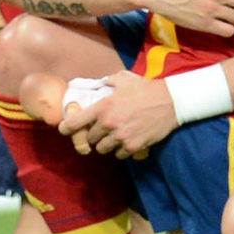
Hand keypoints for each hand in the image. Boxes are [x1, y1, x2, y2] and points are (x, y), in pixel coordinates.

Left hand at [59, 70, 177, 155]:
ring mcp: (121, 138)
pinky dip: (121, 150)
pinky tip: (127, 140)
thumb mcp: (123, 78)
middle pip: (90, 139)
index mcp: (103, 107)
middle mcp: (109, 124)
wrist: (169, 102)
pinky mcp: (133, 147)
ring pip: (103, 149)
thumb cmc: (145, 88)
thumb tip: (96, 85)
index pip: (75, 123)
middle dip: (94, 134)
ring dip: (106, 144)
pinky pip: (119, 155)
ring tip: (114, 135)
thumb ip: (106, 82)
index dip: (67, 128)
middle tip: (102, 129)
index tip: (64, 130)